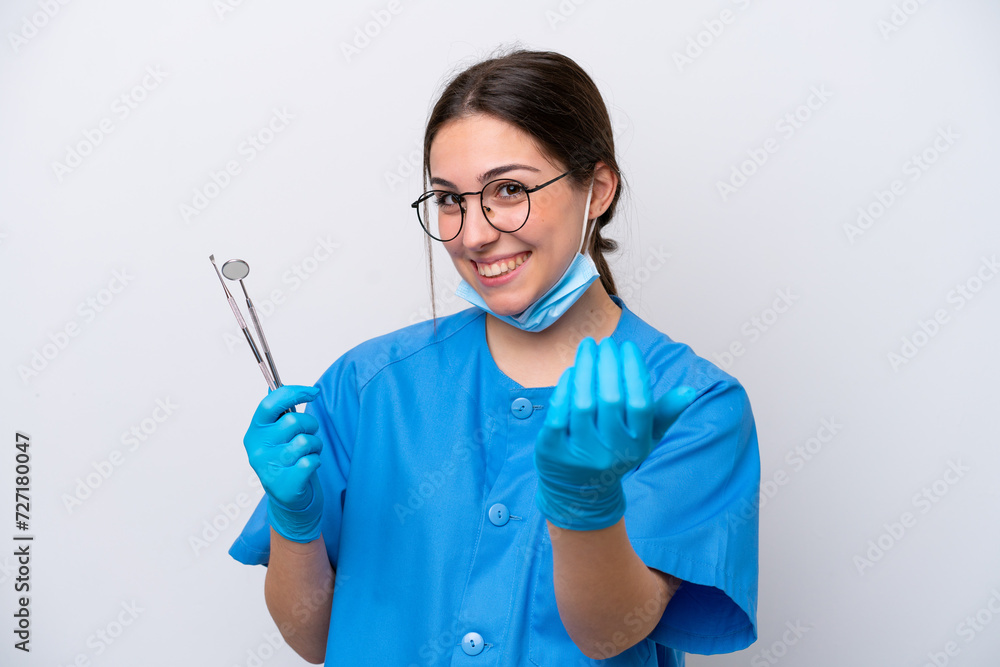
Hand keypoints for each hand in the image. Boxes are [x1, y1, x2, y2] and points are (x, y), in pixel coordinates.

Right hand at [243, 385, 324, 542]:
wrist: (289, 501)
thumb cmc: (285, 462)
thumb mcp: (276, 436)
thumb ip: (278, 413)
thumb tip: (280, 386)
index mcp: (254, 432)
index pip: (270, 403)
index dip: (294, 392)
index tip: (313, 392)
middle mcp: (257, 449)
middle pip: (293, 421)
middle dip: (310, 425)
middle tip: (310, 435)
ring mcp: (268, 468)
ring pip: (304, 441)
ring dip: (315, 445)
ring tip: (309, 452)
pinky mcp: (284, 484)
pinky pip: (310, 461)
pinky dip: (316, 461)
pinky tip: (308, 467)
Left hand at [534, 337, 695, 530]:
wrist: (579, 492)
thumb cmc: (615, 453)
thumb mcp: (645, 438)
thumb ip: (665, 413)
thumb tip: (690, 390)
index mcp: (636, 444)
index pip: (640, 402)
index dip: (634, 371)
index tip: (628, 347)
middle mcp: (610, 451)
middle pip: (611, 399)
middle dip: (608, 364)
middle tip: (605, 343)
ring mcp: (581, 452)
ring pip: (584, 402)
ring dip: (586, 369)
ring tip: (588, 347)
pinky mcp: (553, 450)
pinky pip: (559, 413)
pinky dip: (564, 388)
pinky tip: (571, 371)